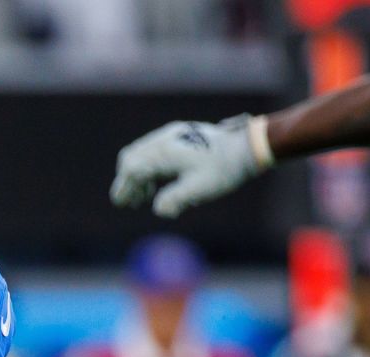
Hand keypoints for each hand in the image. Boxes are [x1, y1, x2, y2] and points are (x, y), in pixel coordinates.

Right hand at [111, 115, 264, 218]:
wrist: (248, 146)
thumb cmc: (224, 169)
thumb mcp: (201, 189)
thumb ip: (176, 200)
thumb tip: (158, 209)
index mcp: (166, 151)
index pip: (133, 168)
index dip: (123, 187)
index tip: (121, 203)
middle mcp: (164, 138)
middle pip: (131, 157)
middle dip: (127, 180)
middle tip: (132, 201)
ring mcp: (171, 133)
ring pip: (141, 152)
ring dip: (138, 173)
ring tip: (146, 195)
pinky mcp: (179, 134)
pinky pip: (153, 148)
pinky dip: (148, 165)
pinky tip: (160, 180)